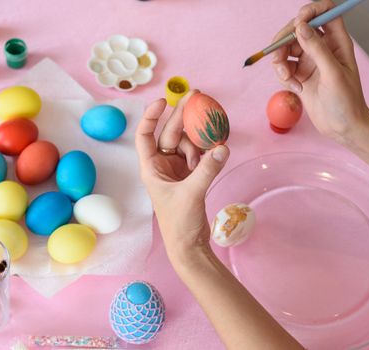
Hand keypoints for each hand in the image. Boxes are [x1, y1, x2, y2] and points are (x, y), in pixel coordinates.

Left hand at [135, 92, 229, 264]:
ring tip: (214, 139)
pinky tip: (218, 147)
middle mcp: (162, 166)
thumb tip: (222, 147)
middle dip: (183, 116)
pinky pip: (199, 155)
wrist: (189, 245)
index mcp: (151, 168)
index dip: (151, 116)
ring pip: (188, 143)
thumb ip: (207, 170)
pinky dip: (208, 151)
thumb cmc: (179, 223)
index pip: (145, 135)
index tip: (163, 101)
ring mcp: (177, 170)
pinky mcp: (190, 176)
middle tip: (197, 95)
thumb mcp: (192, 194)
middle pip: (171, 133)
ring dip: (200, 140)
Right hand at [271, 0, 368, 142]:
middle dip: (284, 40)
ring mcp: (309, 61)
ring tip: (287, 79)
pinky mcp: (299, 75)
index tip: (297, 22)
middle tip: (278, 55)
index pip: (325, 12)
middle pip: (297, 29)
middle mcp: (322, 48)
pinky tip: (295, 89)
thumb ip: (316, 49)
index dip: (310, 11)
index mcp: (337, 42)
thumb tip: (300, 27)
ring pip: (286, 49)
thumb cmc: (346, 101)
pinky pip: (283, 67)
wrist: (342, 127)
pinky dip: (283, 77)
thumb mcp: (333, 73)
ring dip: (280, 62)